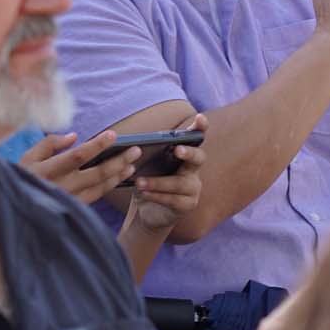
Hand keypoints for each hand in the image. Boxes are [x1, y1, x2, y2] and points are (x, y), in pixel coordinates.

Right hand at [19, 128, 141, 203]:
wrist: (14, 210)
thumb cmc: (21, 177)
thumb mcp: (28, 157)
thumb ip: (50, 143)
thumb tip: (74, 136)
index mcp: (49, 170)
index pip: (78, 155)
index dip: (97, 145)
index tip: (113, 135)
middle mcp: (62, 187)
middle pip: (97, 173)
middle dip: (119, 160)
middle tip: (136, 150)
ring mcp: (69, 200)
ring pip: (100, 187)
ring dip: (118, 175)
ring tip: (132, 164)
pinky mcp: (73, 209)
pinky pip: (95, 197)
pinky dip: (109, 187)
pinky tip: (118, 178)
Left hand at [125, 113, 206, 232]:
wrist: (150, 211)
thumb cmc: (149, 182)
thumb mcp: (147, 166)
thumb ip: (146, 155)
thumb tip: (128, 146)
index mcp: (185, 155)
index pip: (196, 138)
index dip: (200, 127)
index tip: (200, 117)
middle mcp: (194, 170)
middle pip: (198, 158)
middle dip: (189, 152)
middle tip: (177, 149)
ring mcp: (193, 188)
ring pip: (179, 184)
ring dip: (158, 182)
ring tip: (139, 182)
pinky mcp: (188, 205)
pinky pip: (173, 200)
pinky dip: (156, 196)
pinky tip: (143, 194)